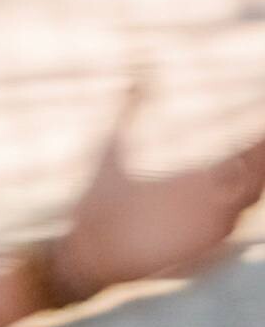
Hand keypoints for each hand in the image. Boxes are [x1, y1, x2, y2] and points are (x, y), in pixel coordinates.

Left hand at [51, 89, 264, 301]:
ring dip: (253, 182)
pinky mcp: (186, 250)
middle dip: (262, 158)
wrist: (80, 248)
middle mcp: (201, 205)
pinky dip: (231, 215)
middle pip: (250, 179)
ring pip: (242, 203)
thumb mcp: (111, 150)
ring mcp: (197, 228)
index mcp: (191, 183)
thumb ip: (127, 112)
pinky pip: (220, 233)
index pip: (238, 160)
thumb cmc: (96, 204)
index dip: (257, 143)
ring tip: (260, 152)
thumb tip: (135, 76)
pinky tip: (237, 194)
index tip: (264, 122)